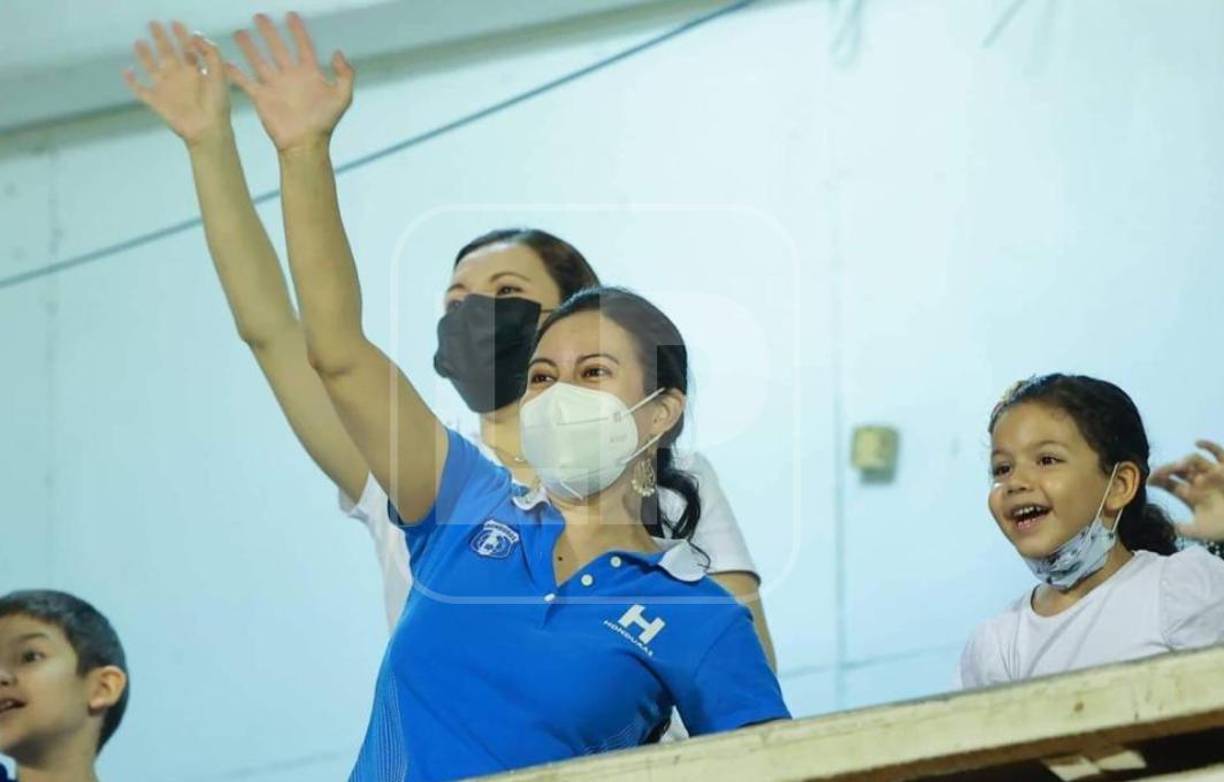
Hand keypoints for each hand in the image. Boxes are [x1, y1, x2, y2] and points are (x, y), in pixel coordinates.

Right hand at [124, 21, 230, 143]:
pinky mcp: (156, 101)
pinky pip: (140, 89)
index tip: (176, 23)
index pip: (187, 49)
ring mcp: (166, 89)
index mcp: (195, 72)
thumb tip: (195, 34)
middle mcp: (179, 78)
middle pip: (167, 53)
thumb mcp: (219, 74)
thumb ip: (211, 53)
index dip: (182, 36)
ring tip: (138, 41)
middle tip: (153, 24)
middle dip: (161, 38)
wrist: (208, 129)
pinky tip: (126, 71)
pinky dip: (131, 81)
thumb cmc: (217, 104)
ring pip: (152, 67)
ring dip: (145, 55)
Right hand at [225, 13, 353, 152]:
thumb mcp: (342, 97)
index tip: (291, 16)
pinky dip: (236, 73)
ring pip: (259, 61)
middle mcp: (290, 76)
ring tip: (240, 32)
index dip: (298, 31)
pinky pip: (246, 82)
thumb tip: (337, 52)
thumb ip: (345, 74)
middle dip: (269, 33)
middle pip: (277, 48)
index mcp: (309, 74)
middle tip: (259, 16)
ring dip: (249, 47)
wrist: (305, 144)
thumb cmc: (325, 122)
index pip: (303, 46)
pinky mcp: (261, 98)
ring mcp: (274, 86)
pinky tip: (226, 62)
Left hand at [1151, 439, 1223, 541]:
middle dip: (1167, 469)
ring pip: (1193, 460)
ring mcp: (1212, 474)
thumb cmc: (1223, 528)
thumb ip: (1185, 530)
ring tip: (1179, 466)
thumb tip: (1171, 527)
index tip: (1149, 480)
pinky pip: (1218, 453)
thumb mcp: (1201, 531)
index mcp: (1189, 494)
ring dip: (1184, 461)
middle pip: (1177, 470)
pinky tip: (1197, 442)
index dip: (1158, 480)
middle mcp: (1198, 482)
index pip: (1169, 483)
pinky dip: (1208, 445)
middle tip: (1160, 472)